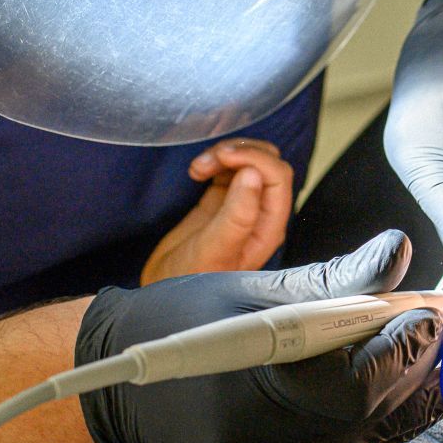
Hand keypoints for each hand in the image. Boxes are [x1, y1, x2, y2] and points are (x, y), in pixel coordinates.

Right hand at [78, 230, 442, 442]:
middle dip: (428, 372)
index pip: (354, 385)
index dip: (405, 351)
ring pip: (368, 441)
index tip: (440, 313)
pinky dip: (379, 422)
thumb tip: (396, 253)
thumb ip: (334, 281)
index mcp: (250, 389)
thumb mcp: (252, 289)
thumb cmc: (179, 316)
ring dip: (417, 399)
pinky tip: (413, 393)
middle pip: (373, 416)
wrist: (107, 380)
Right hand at [141, 138, 294, 284]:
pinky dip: (215, 160)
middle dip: (239, 153)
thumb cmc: (190, 280)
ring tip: (197, 168)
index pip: (279, 177)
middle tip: (207, 162)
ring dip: (225, 154)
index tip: (221, 158)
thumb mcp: (213, 251)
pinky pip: (230, 168)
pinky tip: (196, 171)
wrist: (163, 290)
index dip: (254, 159)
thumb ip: (236, 215)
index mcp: (268, 227)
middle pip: (268, 163)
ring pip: (250, 161)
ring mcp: (242, 205)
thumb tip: (253, 175)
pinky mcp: (223, 200)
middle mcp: (261, 214)